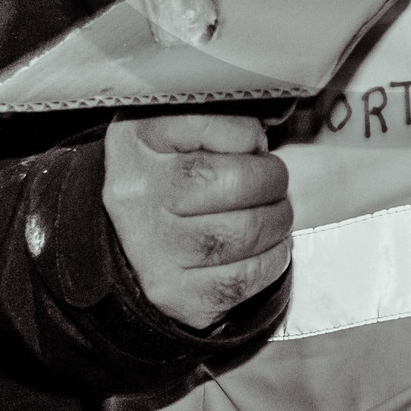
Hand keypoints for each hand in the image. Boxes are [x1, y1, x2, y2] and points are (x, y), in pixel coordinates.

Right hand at [102, 112, 291, 332]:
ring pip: (242, 233)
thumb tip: (274, 122)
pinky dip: (272, 258)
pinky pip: (244, 278)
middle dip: (271, 179)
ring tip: (275, 210)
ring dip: (277, 219)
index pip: (202, 123)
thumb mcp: (176, 126)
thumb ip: (220, 115)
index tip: (253, 140)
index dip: (243, 131)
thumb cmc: (170, 171)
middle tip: (274, 178)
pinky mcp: (175, 294)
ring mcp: (152, 251)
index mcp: (136, 141)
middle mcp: (137, 196)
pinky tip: (269, 244)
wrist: (133, 238)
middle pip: (229, 183)